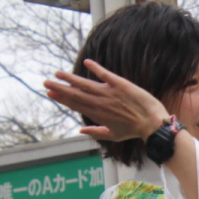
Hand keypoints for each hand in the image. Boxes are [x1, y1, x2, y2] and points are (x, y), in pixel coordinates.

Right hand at [45, 59, 171, 141]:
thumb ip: (96, 132)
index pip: (75, 105)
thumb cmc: (134, 131)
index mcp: (97, 115)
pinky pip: (105, 74)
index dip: (62, 98)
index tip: (50, 93)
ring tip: (57, 73)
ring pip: (85, 84)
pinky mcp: (120, 84)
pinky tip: (86, 62)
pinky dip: (96, 68)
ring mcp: (109, 93)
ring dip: (70, 78)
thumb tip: (81, 131)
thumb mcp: (114, 136)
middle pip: (75, 94)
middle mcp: (100, 103)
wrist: (152, 124)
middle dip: (59, 88)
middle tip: (45, 82)